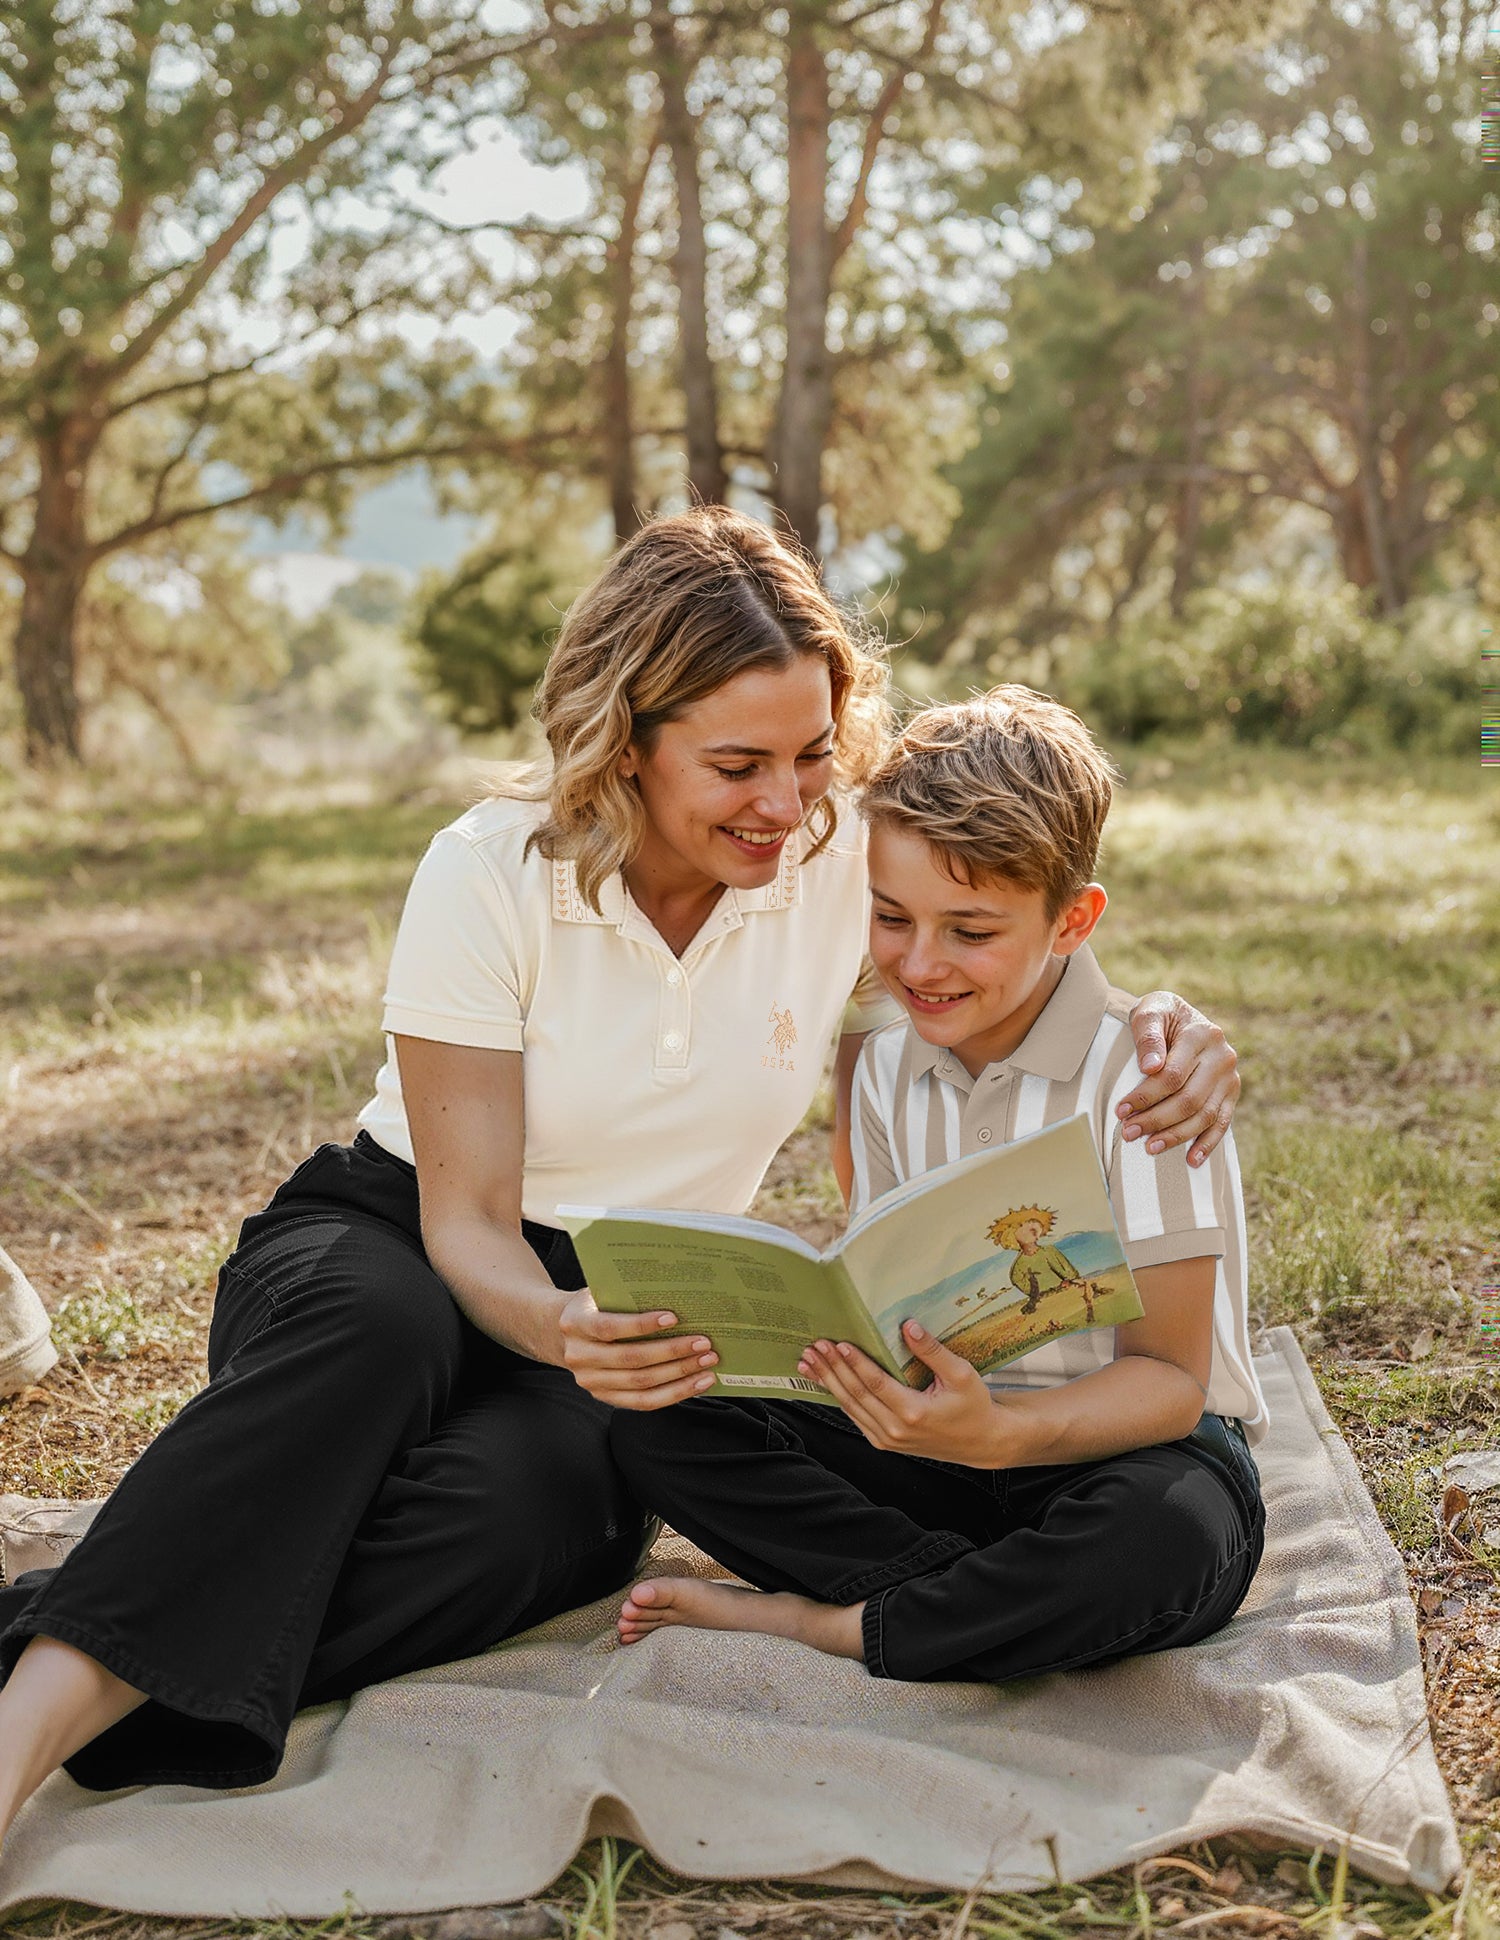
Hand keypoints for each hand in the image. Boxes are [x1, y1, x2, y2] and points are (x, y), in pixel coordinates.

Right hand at [558, 1292, 717, 1409]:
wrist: (563, 1332)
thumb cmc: (595, 1306)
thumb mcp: (602, 1293)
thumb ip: (627, 1296)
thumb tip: (678, 1296)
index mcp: (575, 1324)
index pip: (609, 1327)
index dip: (641, 1324)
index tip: (674, 1318)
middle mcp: (579, 1356)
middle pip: (631, 1359)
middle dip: (672, 1352)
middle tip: (703, 1343)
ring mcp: (591, 1382)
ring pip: (641, 1384)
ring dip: (679, 1375)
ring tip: (707, 1363)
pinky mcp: (605, 1397)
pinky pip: (644, 1402)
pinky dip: (674, 1393)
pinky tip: (697, 1383)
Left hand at [798, 1321, 1006, 1466]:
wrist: (980, 1442)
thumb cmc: (973, 1406)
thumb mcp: (961, 1375)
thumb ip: (933, 1351)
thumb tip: (908, 1326)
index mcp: (914, 1413)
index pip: (876, 1384)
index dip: (855, 1363)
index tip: (838, 1343)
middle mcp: (895, 1430)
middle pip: (856, 1395)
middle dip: (833, 1368)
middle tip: (815, 1346)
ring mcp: (887, 1440)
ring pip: (850, 1407)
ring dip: (829, 1382)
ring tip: (809, 1361)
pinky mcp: (884, 1443)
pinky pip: (856, 1417)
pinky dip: (839, 1397)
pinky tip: (826, 1381)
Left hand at [1120, 992, 1239, 1167]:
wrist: (1181, 1016)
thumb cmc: (1159, 1015)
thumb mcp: (1149, 1011)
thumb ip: (1148, 1035)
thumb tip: (1150, 1067)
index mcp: (1202, 1034)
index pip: (1172, 1075)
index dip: (1145, 1096)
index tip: (1120, 1111)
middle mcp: (1222, 1056)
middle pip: (1188, 1098)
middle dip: (1156, 1120)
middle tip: (1128, 1133)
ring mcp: (1230, 1076)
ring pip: (1204, 1115)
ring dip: (1176, 1135)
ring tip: (1149, 1148)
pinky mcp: (1232, 1092)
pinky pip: (1222, 1123)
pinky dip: (1208, 1144)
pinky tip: (1191, 1160)